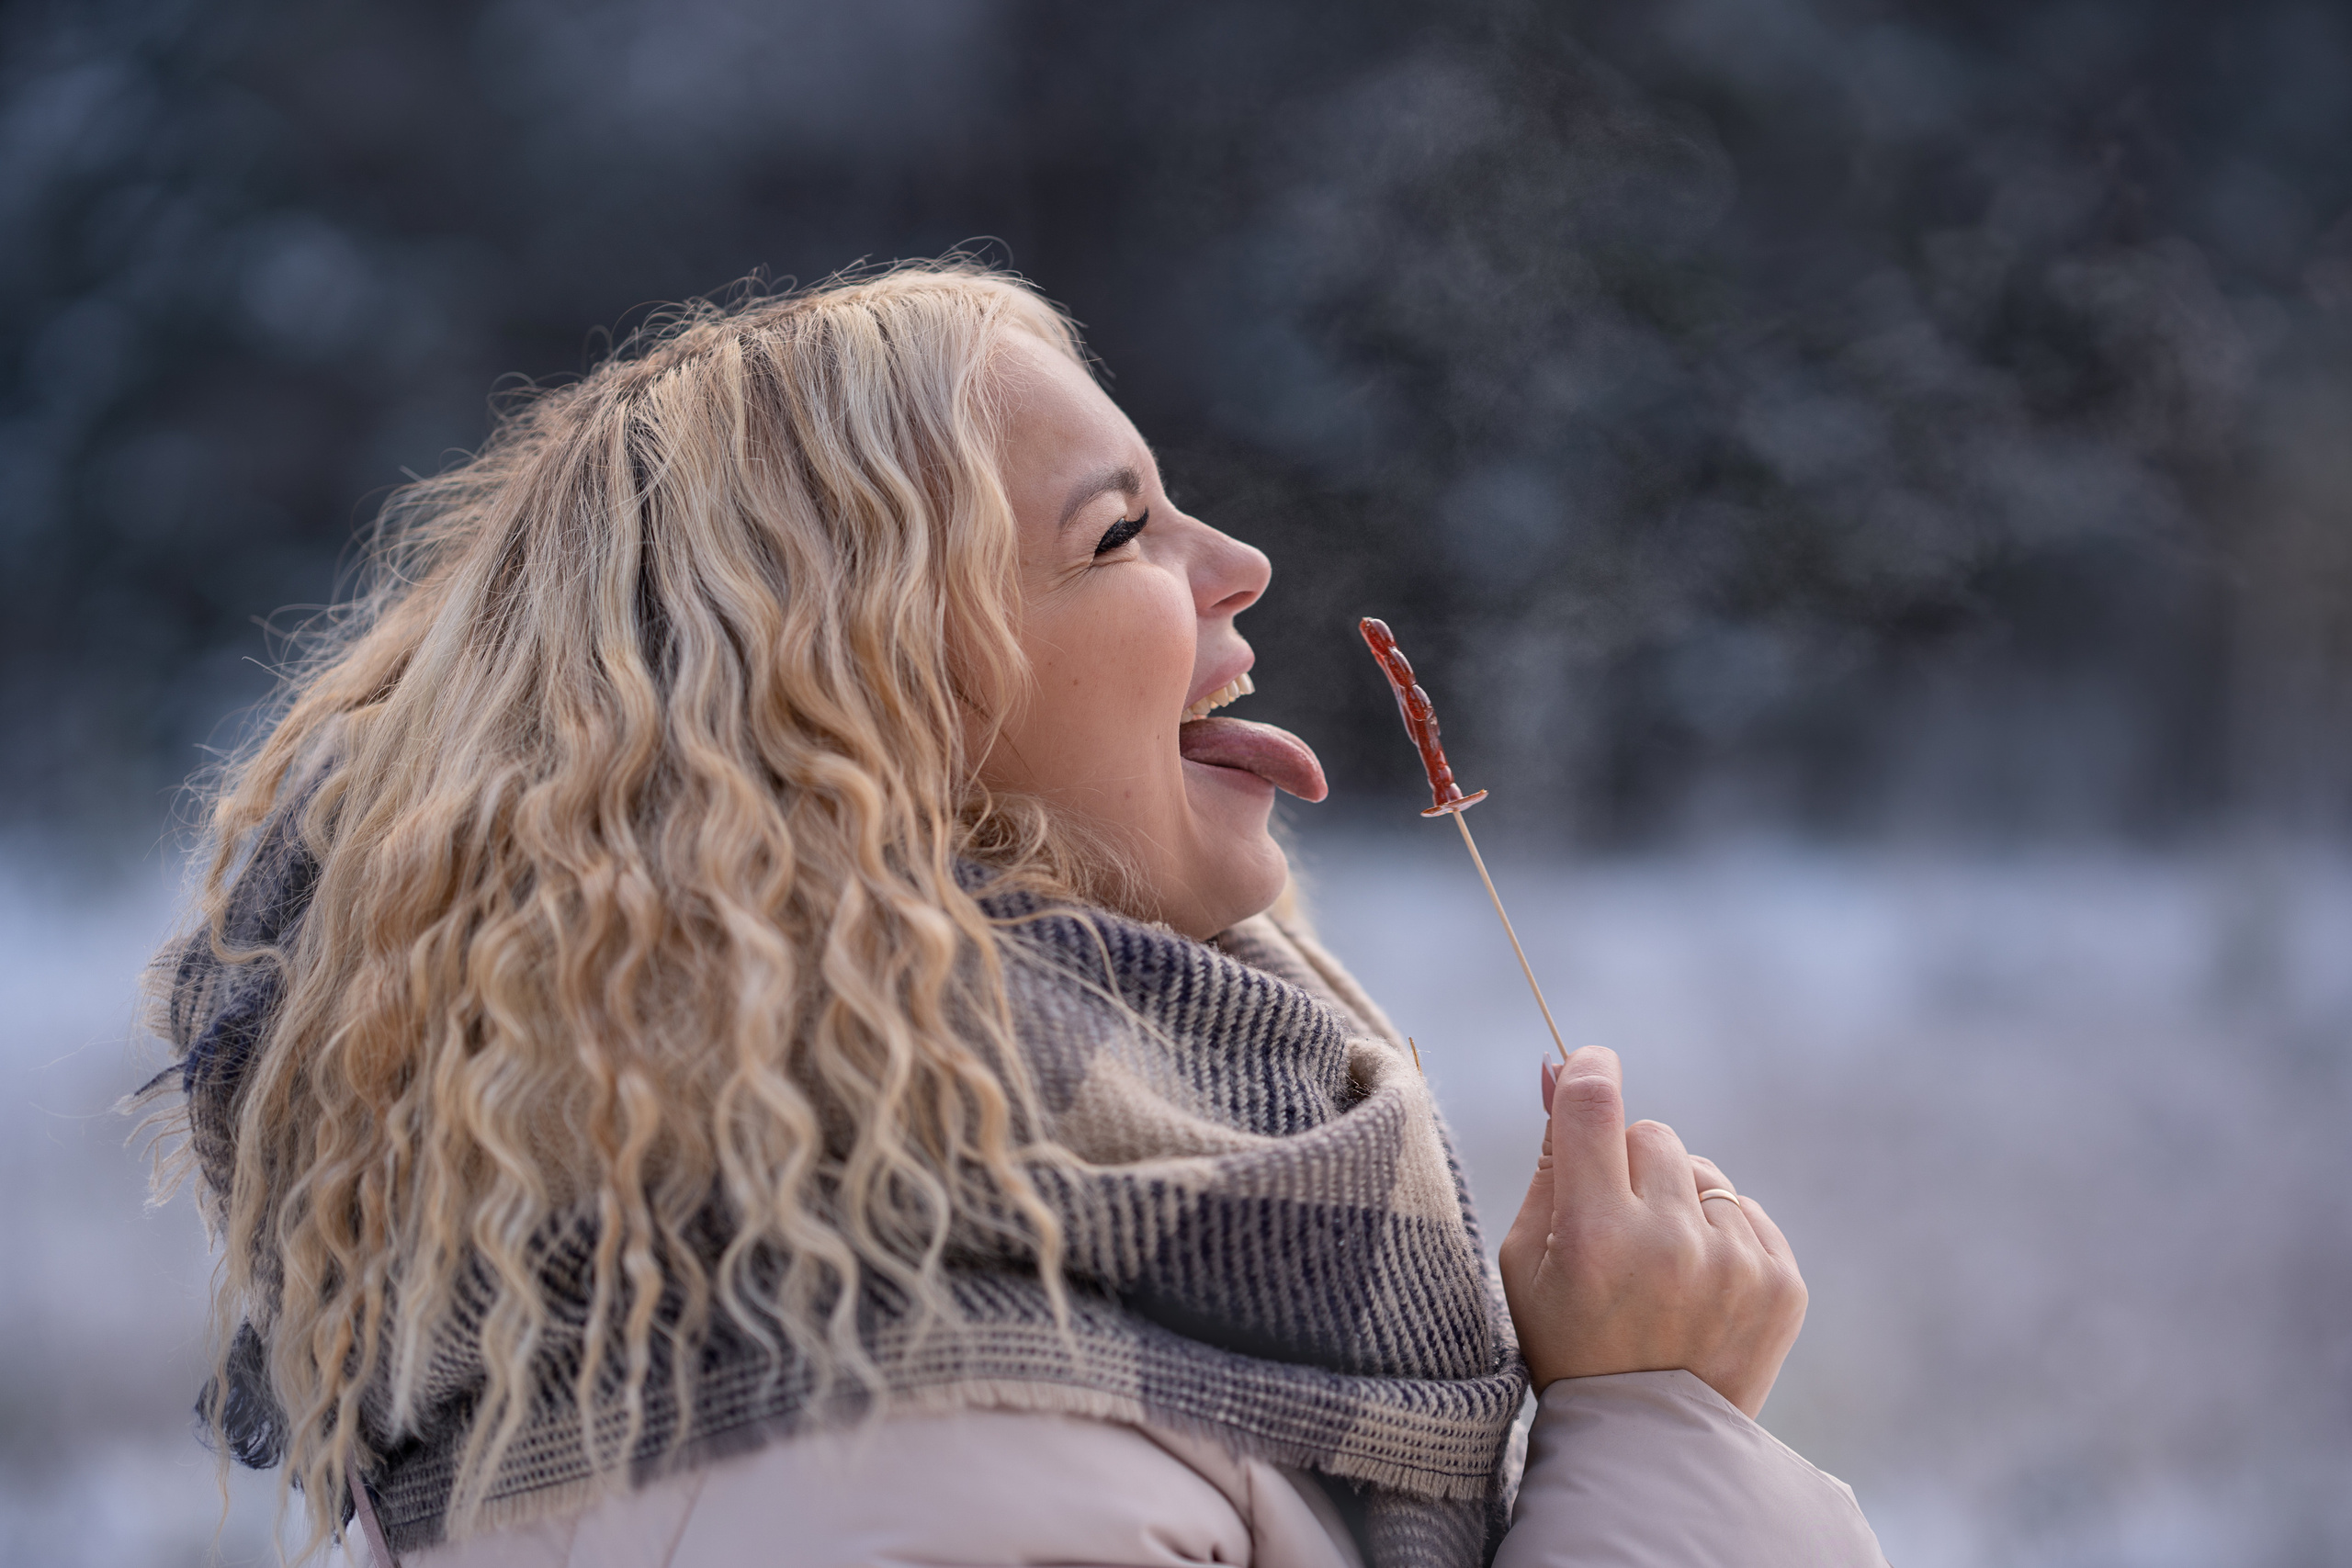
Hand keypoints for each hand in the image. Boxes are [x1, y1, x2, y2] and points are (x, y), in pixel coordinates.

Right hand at [1496, 1045, 1806, 1417]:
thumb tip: (1560, 1069)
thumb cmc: (1568, 1341)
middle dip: (1631, 1165)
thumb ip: (1548, 1162)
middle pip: (1653, 1134)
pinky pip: (1745, 1210)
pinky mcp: (1782, 1284)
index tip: (1588, 1065)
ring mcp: (1734, 1264)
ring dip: (1679, 1201)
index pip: (1596, 1106)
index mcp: (1595, 1236)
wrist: (1649, 1444)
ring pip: (1703, 1171)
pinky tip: (1699, 1286)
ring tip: (1661, 1268)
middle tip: (1617, 1225)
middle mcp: (1670, 1243)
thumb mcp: (1524, 1261)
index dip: (1589, 1070)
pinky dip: (1720, 1235)